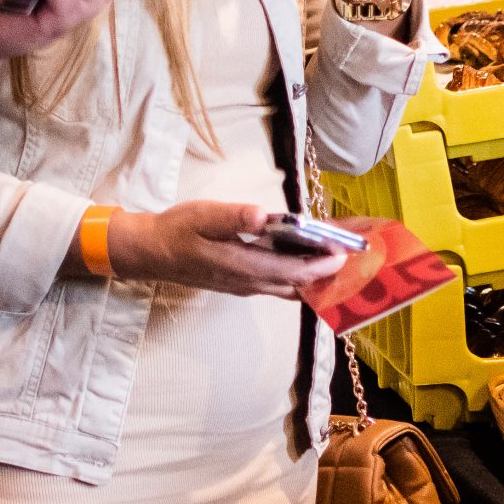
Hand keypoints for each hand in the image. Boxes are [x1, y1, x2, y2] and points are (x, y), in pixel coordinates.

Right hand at [109, 201, 345, 298]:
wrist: (151, 253)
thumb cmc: (177, 231)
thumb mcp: (203, 216)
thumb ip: (234, 217)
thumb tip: (264, 215)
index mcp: (243, 266)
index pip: (294, 272)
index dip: (322, 265)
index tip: (345, 252)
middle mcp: (248, 282)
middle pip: (298, 284)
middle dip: (326, 273)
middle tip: (352, 255)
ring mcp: (244, 286)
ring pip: (289, 288)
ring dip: (313, 277)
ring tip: (336, 259)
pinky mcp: (241, 284)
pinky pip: (278, 285)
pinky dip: (297, 276)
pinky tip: (306, 261)